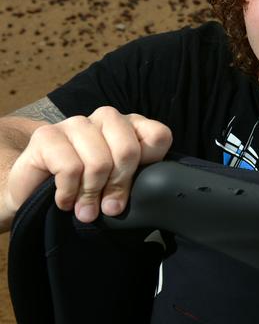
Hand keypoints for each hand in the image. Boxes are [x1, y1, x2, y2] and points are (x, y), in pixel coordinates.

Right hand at [5, 106, 171, 222]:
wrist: (33, 192)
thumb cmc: (85, 188)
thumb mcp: (118, 185)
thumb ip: (135, 181)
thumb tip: (143, 196)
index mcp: (131, 126)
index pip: (158, 136)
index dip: (150, 163)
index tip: (137, 185)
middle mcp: (106, 118)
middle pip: (129, 150)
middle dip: (118, 185)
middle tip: (109, 207)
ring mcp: (75, 122)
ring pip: (99, 162)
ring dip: (91, 194)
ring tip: (85, 209)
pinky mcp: (46, 134)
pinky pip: (70, 169)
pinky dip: (68, 193)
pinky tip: (65, 200)